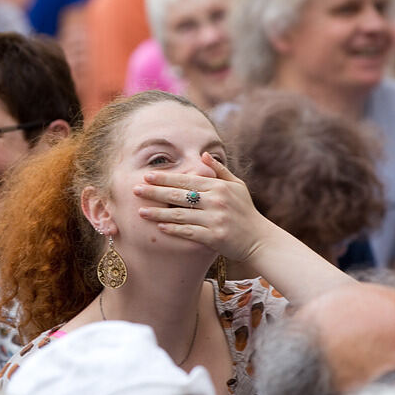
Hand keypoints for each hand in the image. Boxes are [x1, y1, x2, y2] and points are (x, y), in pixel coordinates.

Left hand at [132, 153, 273, 262]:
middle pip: (178, 195)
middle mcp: (216, 201)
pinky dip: (173, 230)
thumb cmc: (245, 211)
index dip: (165, 177)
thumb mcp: (237, 186)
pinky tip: (159, 227)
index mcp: (218, 186)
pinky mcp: (213, 237)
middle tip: (135, 189)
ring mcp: (214, 219)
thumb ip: (219, 170)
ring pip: (180, 215)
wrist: (259, 239)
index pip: (186, 179)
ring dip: (158, 213)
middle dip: (155, 192)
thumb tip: (204, 155)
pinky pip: (188, 232)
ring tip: (140, 212)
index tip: (147, 175)